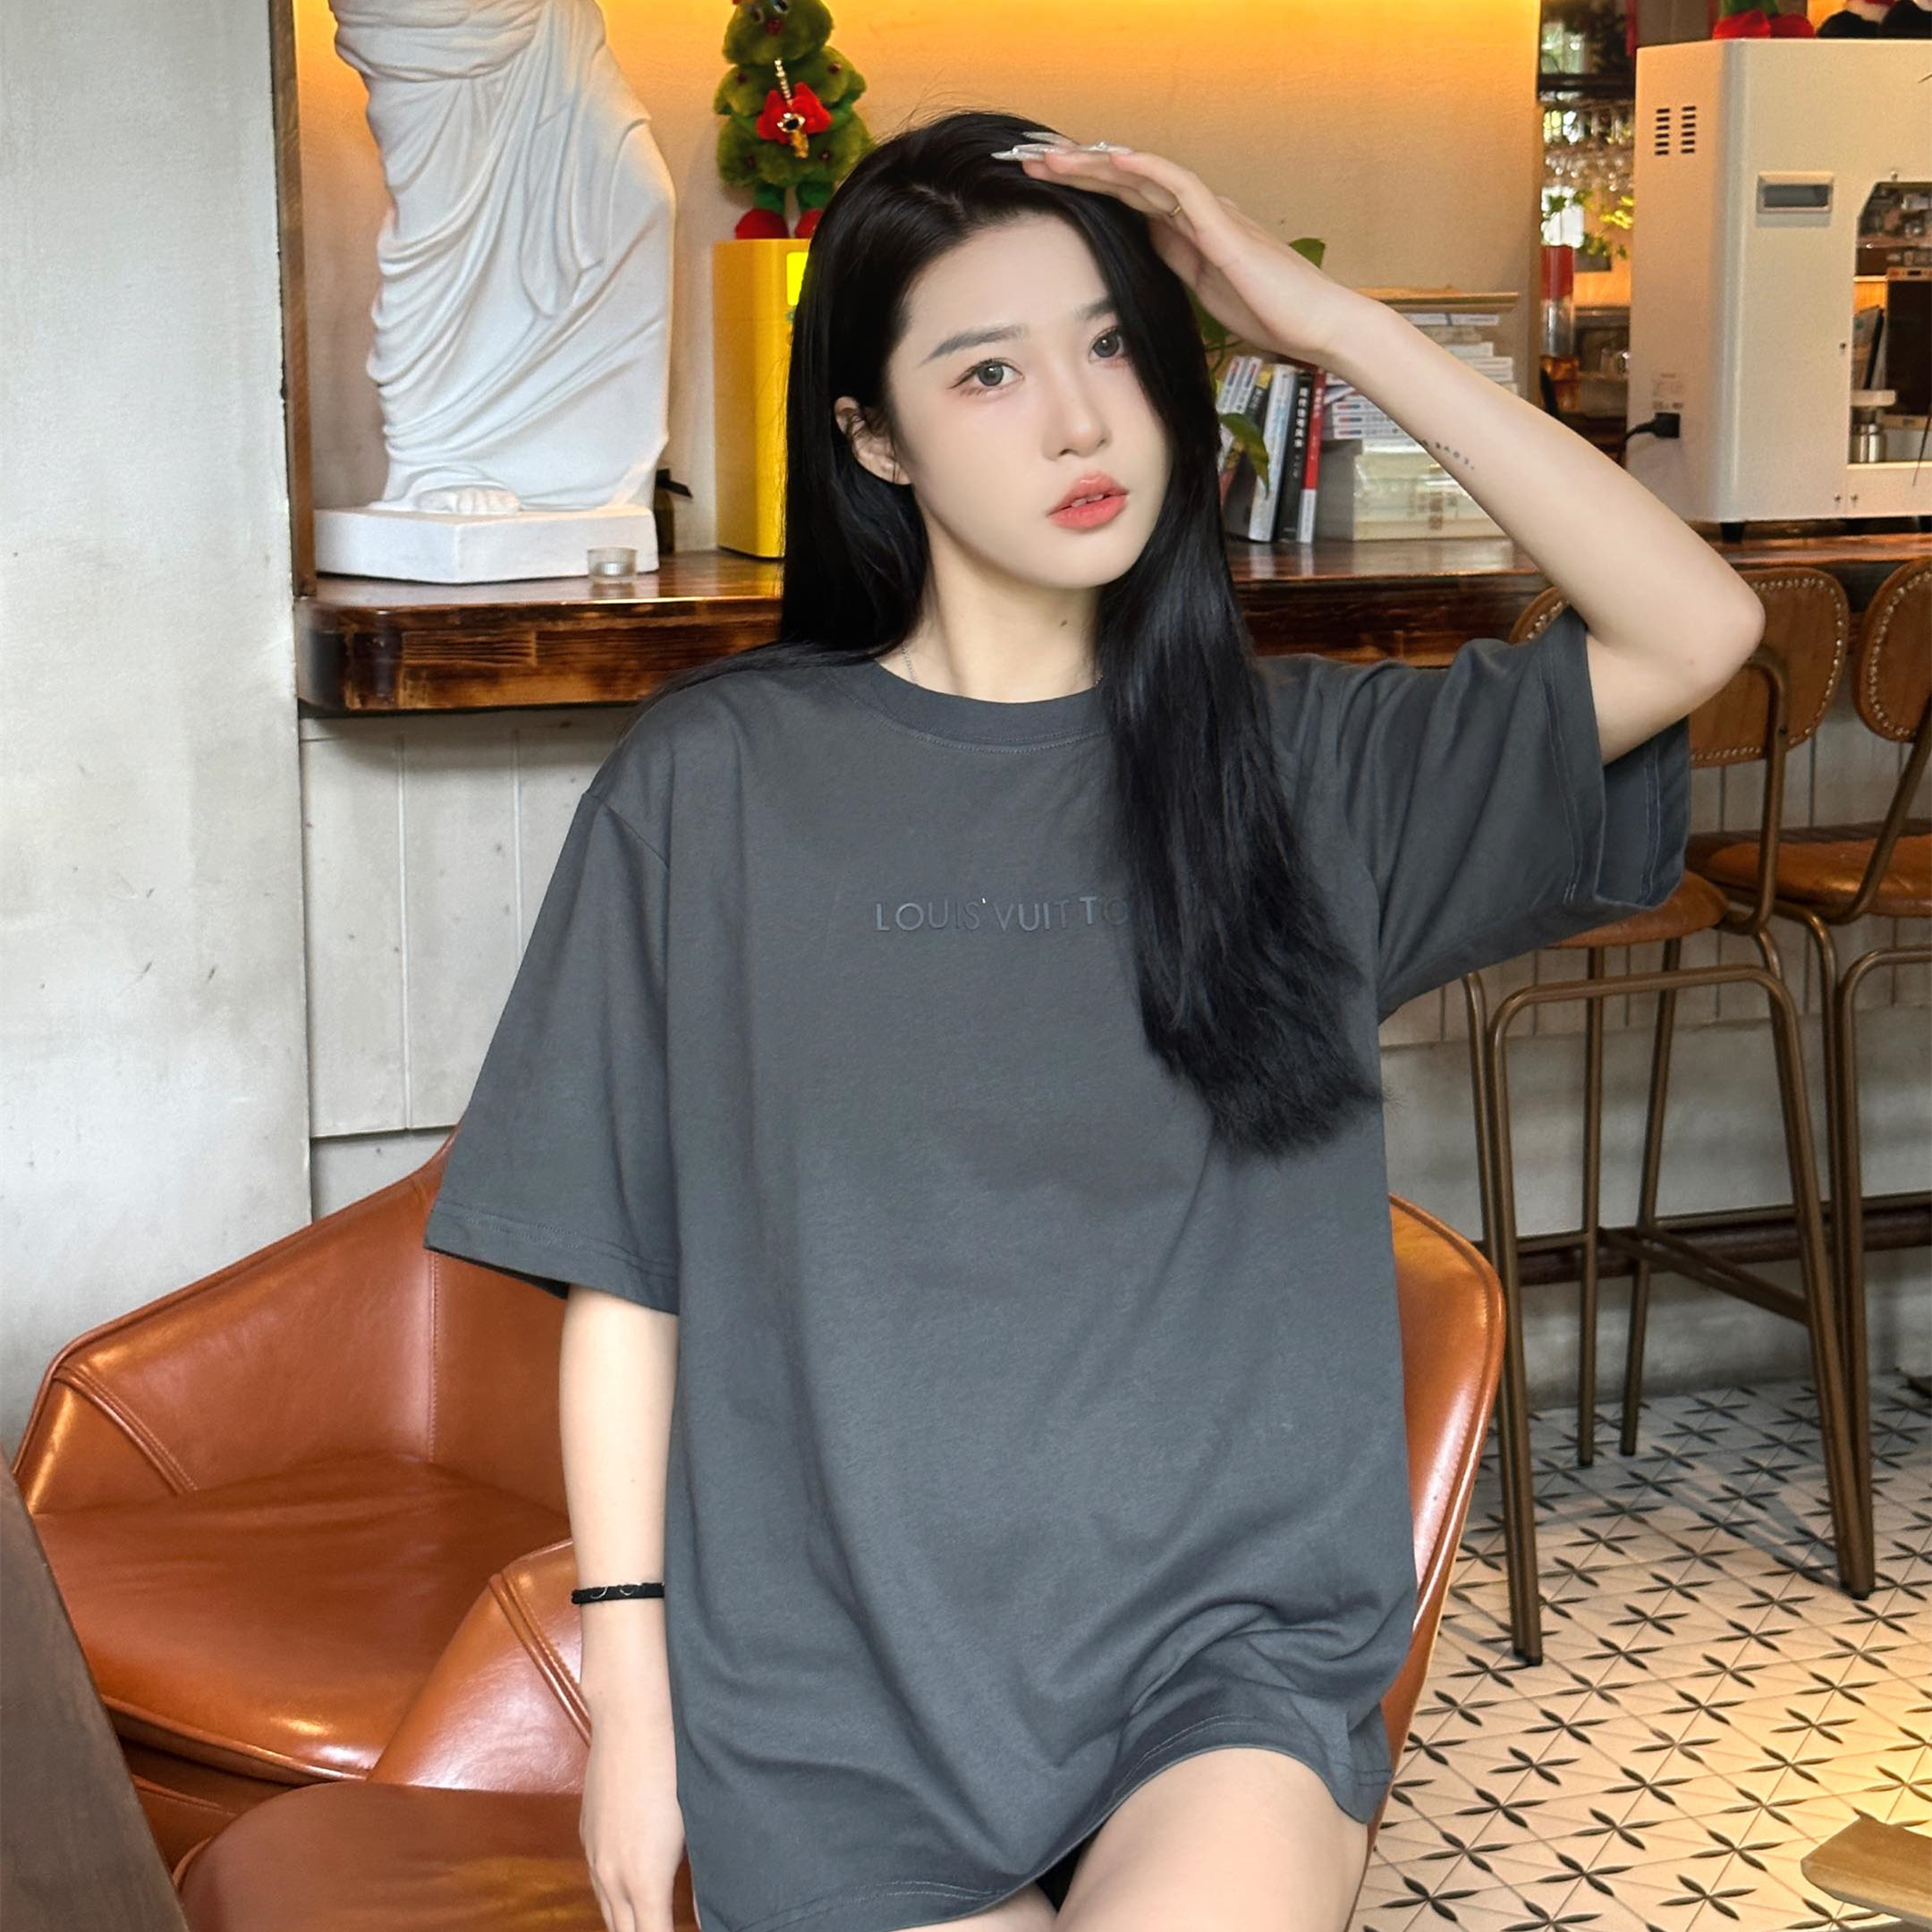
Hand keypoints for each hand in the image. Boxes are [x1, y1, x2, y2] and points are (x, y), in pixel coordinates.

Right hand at [581, 1703, 686, 1931]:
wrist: (630, 1721)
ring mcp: (596, 1856)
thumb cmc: (674, 1766)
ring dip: (627, 1926)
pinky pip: (598, 1885)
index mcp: (645, 1879)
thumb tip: (706, 1910)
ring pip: (608, 1913)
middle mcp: (613, 1876)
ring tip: (648, 1924)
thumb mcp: (695, 1824)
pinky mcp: (588, 1835)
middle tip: (663, 1929)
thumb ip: (698, 1876)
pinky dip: (614, 1901)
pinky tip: (628, 1898)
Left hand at [994, 135, 1368, 368]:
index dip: (1080, 187)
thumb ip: (1174, 265)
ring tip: (1051, 155)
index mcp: (1186, 230)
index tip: (1037, 184)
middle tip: (1025, 157)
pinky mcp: (1224, 228)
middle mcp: (1194, 212)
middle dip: (1073, 168)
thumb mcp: (1203, 291)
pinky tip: (1112, 160)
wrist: (1316, 326)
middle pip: (1124, 179)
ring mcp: (1210, 214)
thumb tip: (1141, 253)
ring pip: (1143, 175)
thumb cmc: (1270, 313)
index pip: (1123, 199)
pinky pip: (1179, 187)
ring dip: (1095, 163)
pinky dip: (1145, 170)